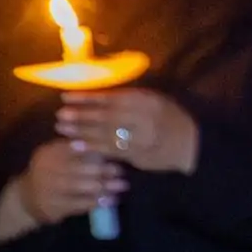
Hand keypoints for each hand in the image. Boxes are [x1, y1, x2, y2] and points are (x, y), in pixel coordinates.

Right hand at [18, 139, 127, 224]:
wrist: (27, 198)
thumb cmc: (51, 172)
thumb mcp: (58, 155)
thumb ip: (78, 146)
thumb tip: (109, 137)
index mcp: (48, 152)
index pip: (74, 148)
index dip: (96, 150)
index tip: (115, 151)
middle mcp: (45, 169)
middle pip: (78, 168)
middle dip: (102, 169)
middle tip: (121, 171)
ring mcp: (47, 189)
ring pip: (80, 187)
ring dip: (104, 187)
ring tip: (121, 185)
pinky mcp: (52, 207)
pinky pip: (78, 204)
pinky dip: (96, 202)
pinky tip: (111, 200)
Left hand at [56, 90, 198, 173]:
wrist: (191, 144)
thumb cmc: (169, 117)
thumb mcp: (154, 99)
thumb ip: (129, 98)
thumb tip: (97, 96)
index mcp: (146, 100)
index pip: (111, 98)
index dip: (86, 98)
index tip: (66, 97)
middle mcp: (143, 118)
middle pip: (106, 116)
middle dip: (81, 116)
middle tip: (60, 115)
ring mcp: (142, 138)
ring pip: (106, 134)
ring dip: (82, 132)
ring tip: (63, 129)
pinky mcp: (139, 154)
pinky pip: (112, 151)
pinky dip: (93, 147)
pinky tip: (78, 145)